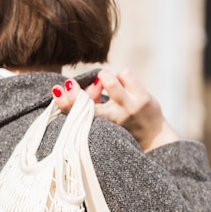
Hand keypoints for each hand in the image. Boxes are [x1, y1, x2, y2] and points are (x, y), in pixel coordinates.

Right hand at [52, 69, 178, 151]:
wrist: (154, 136)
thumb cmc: (123, 125)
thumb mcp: (104, 120)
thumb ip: (89, 105)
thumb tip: (73, 85)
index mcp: (99, 127)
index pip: (76, 115)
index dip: (64, 102)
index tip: (57, 90)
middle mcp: (112, 119)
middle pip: (87, 104)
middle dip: (75, 93)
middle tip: (69, 84)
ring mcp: (128, 108)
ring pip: (109, 82)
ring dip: (104, 77)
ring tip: (104, 80)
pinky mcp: (141, 99)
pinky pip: (124, 75)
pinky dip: (121, 76)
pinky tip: (124, 84)